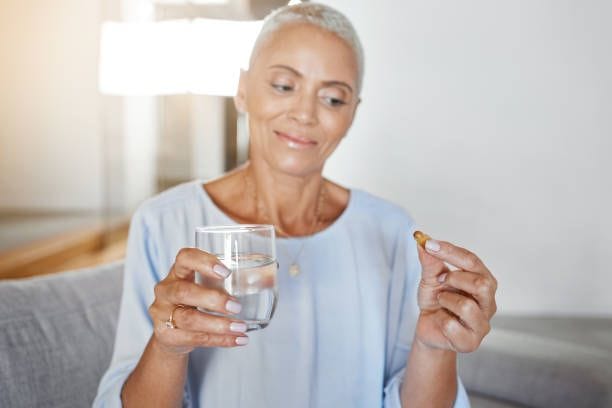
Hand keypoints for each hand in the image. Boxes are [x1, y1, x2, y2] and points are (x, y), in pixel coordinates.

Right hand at [148, 248, 248, 354]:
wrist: (169, 333)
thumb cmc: (194, 302)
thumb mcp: (203, 287)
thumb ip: (225, 281)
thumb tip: (268, 277)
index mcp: (177, 272)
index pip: (184, 258)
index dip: (203, 262)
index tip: (226, 272)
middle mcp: (166, 290)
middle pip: (184, 292)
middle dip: (213, 299)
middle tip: (236, 305)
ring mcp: (163, 314)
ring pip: (189, 319)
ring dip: (219, 324)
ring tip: (241, 327)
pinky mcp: (166, 335)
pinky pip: (194, 339)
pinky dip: (220, 340)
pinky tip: (238, 339)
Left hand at [413, 233, 496, 352]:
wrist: (428, 328)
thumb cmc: (436, 301)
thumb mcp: (430, 278)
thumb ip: (430, 261)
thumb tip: (422, 239)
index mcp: (483, 281)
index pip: (473, 261)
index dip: (450, 251)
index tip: (428, 244)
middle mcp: (488, 302)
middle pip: (482, 283)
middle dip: (455, 278)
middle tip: (440, 280)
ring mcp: (482, 324)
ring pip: (468, 306)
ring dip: (446, 300)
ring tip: (441, 301)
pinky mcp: (471, 342)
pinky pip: (453, 326)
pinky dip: (441, 320)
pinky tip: (442, 320)